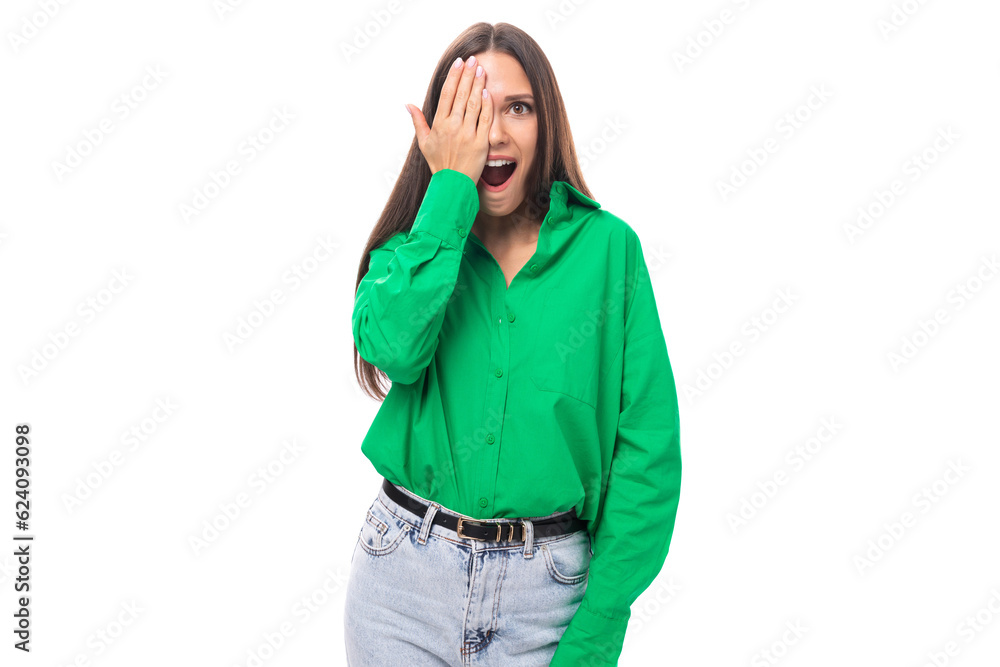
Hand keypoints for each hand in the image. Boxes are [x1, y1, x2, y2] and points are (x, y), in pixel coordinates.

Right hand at [406, 55, 490, 184]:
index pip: (447, 94)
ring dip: (478, 84)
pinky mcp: (480, 142)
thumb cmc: (439, 164)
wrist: (452, 185)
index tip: (459, 63)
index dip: (453, 76)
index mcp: (439, 124)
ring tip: (481, 70)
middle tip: (473, 60)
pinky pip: (485, 119)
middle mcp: (452, 126)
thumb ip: (418, 122)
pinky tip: (487, 91)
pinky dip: (486, 105)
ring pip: (473, 104)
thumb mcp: (424, 143)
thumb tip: (408, 105)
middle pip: (461, 95)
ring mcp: (467, 134)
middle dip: (467, 75)